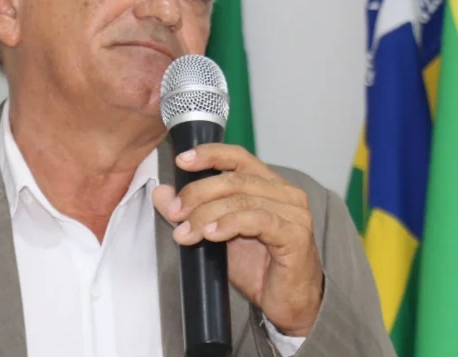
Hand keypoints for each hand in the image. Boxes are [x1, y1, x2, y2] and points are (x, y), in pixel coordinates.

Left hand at [152, 144, 323, 336]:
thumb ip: (190, 211)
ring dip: (207, 214)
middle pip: (234, 179)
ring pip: (242, 200)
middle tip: (175, 212)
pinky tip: (211, 235)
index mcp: (267, 183)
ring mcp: (294, 212)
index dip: (209, 154)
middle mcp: (284, 192)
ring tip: (186, 233)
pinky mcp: (296, 234)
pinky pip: (259, 220)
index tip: (181, 161)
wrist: (286, 303)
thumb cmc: (256, 266)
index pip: (237, 156)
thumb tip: (161, 192)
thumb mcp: (215, 234)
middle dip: (197, 193)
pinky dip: (230, 224)